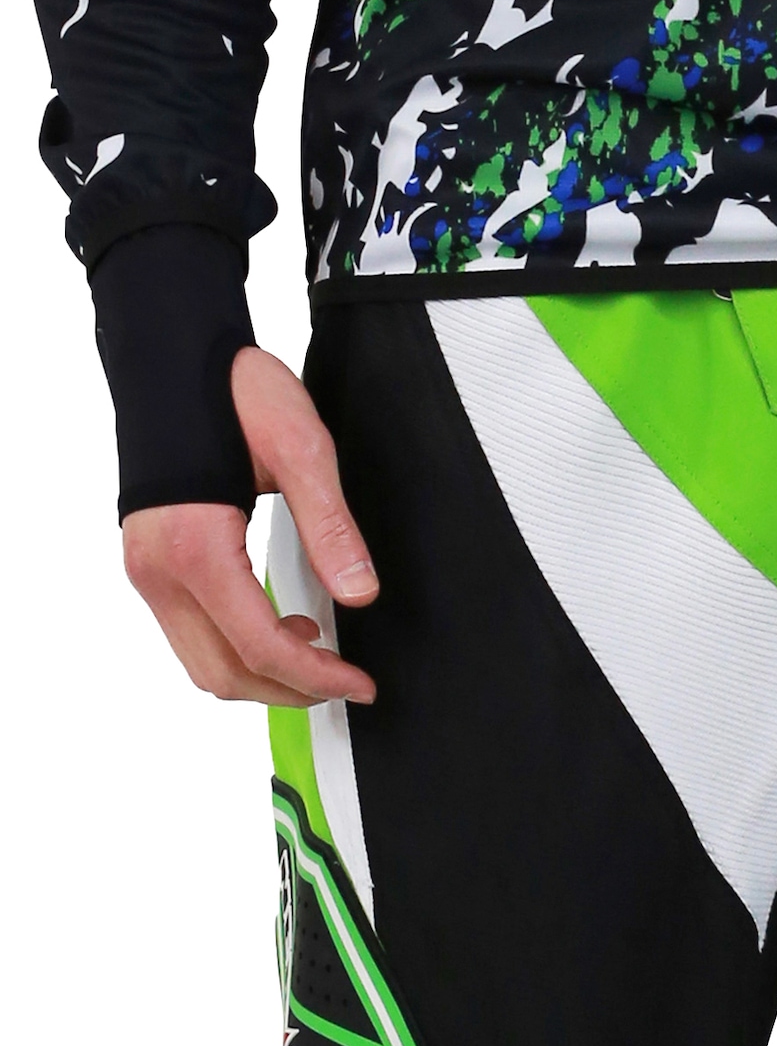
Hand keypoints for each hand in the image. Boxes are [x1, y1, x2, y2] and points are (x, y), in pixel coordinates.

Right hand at [122, 346, 377, 708]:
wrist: (171, 353)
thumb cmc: (228, 388)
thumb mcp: (299, 446)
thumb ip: (331, 526)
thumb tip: (360, 593)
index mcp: (195, 546)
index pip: (259, 646)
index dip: (315, 678)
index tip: (358, 683)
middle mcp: (159, 570)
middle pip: (225, 674)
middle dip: (290, 691)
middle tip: (345, 682)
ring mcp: (147, 571)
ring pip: (203, 665)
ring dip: (262, 676)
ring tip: (317, 654)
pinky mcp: (149, 566)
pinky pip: (191, 636)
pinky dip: (237, 650)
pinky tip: (279, 624)